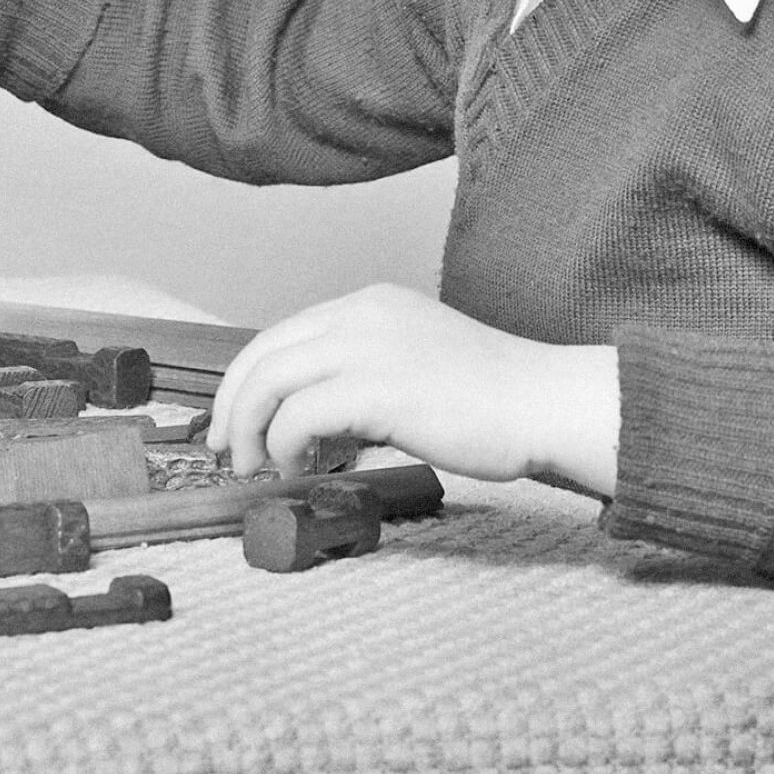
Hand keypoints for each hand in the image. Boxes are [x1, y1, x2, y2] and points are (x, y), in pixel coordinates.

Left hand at [206, 283, 618, 491]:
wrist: (547, 404)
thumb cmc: (491, 400)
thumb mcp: (410, 366)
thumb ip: (359, 378)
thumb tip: (306, 421)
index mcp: (368, 305)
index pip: (281, 336)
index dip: (245, 381)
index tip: (233, 422)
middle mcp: (361, 315)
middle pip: (263, 354)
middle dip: (232, 405)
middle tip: (225, 450)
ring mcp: (369, 347)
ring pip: (271, 379)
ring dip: (249, 427)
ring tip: (253, 466)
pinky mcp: (380, 387)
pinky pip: (301, 413)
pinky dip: (284, 443)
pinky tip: (295, 468)